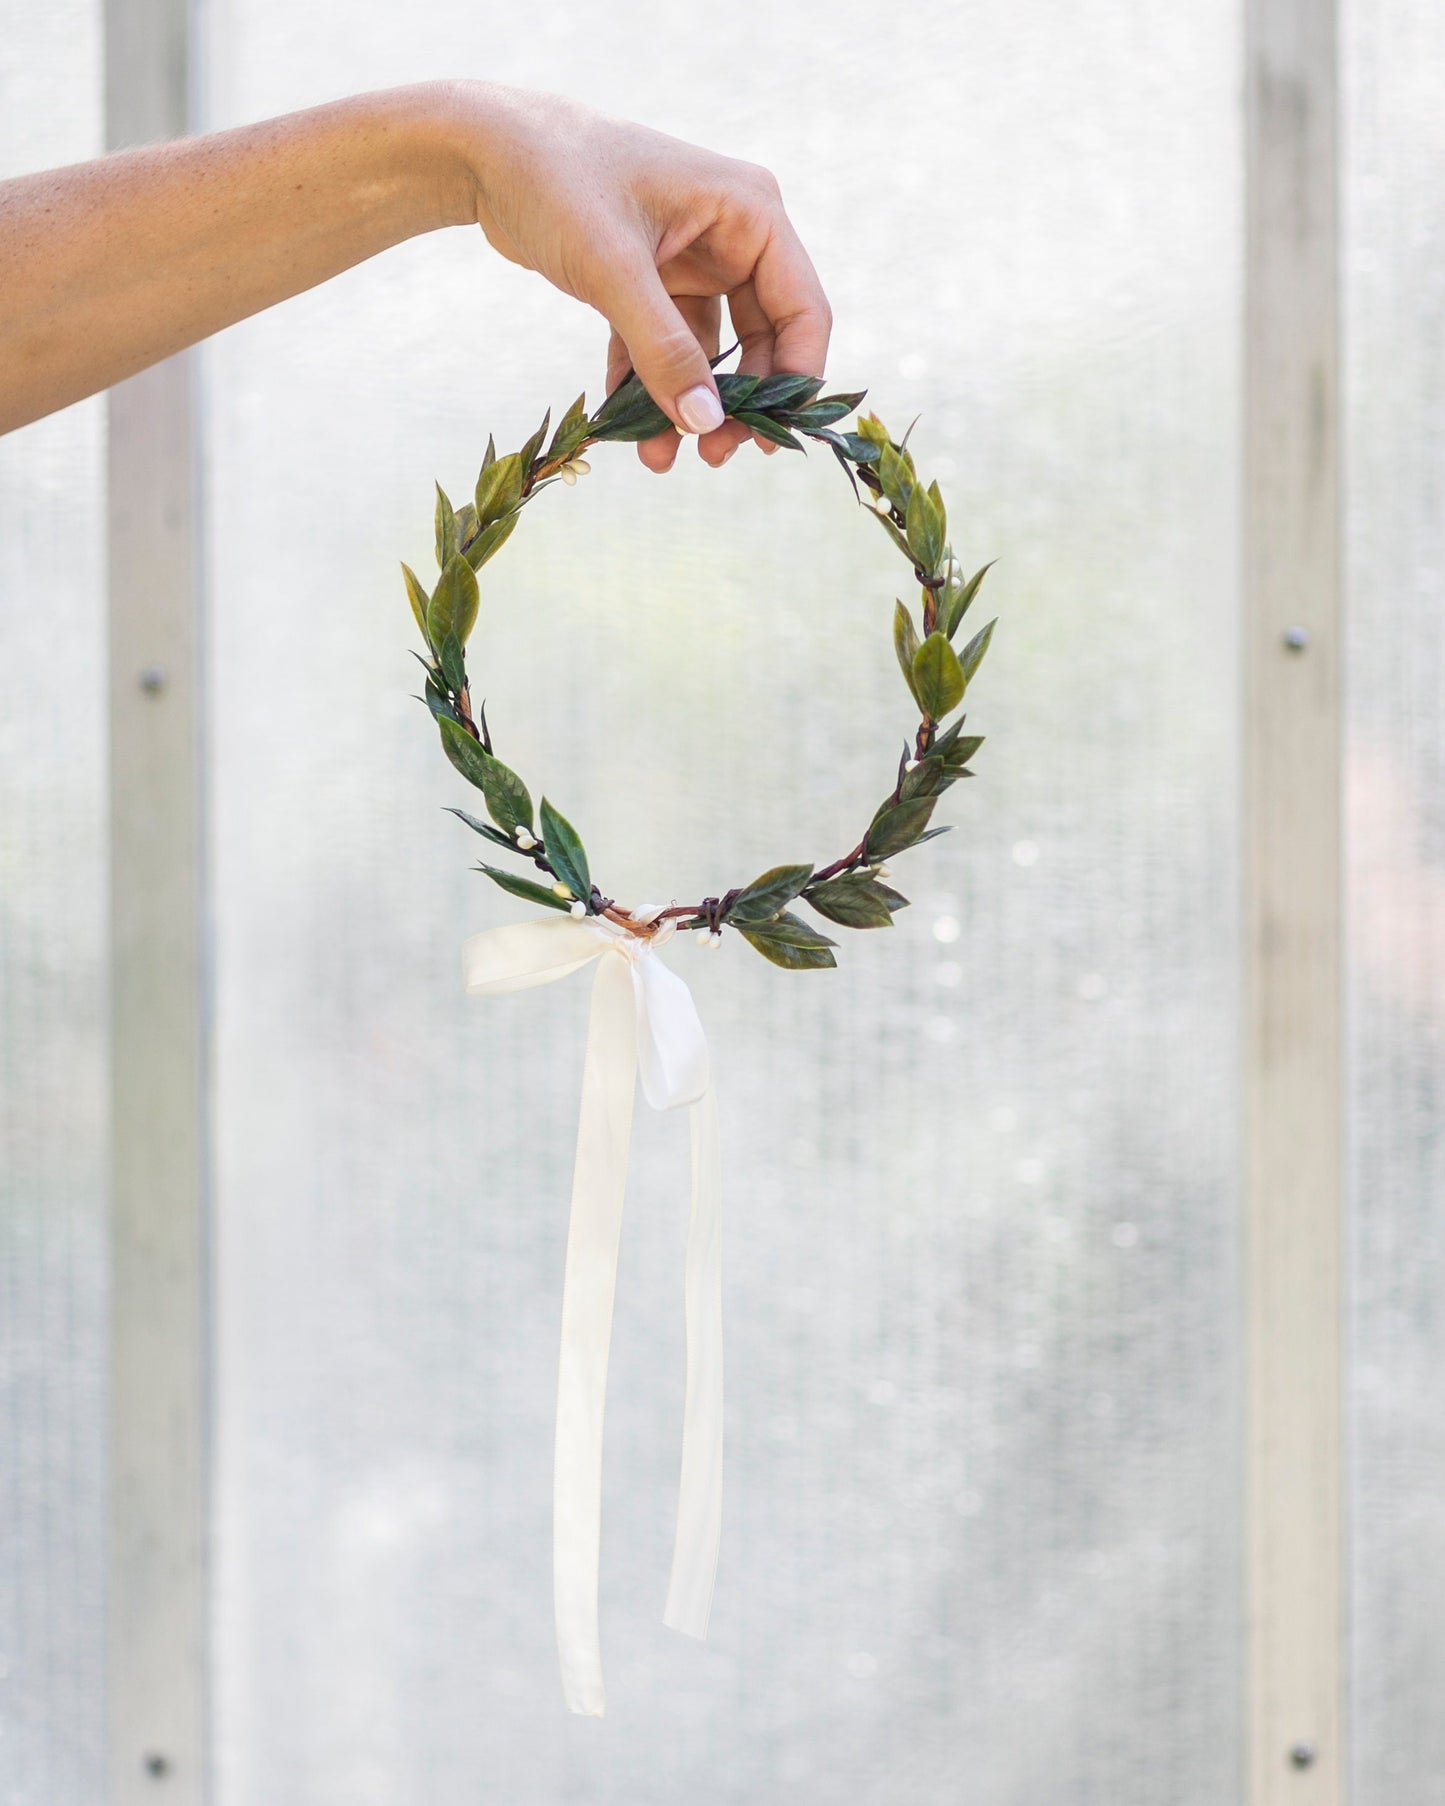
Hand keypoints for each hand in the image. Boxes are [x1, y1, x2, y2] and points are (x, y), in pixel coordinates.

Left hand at [440, 82, 832, 472]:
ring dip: (687, 406)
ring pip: (708, 353)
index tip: (768, 438)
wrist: (484, 150)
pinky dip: (646, 387)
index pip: (801, 309)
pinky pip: (663, 348)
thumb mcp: (614, 270)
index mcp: (748, 213)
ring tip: (658, 458)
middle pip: (762, 341)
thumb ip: (664, 350)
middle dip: (736, 403)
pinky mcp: (651, 281)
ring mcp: (692, 260)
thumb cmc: (556, 181)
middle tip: (711, 457)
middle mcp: (731, 235)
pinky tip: (624, 426)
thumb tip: (705, 423)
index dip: (795, 378)